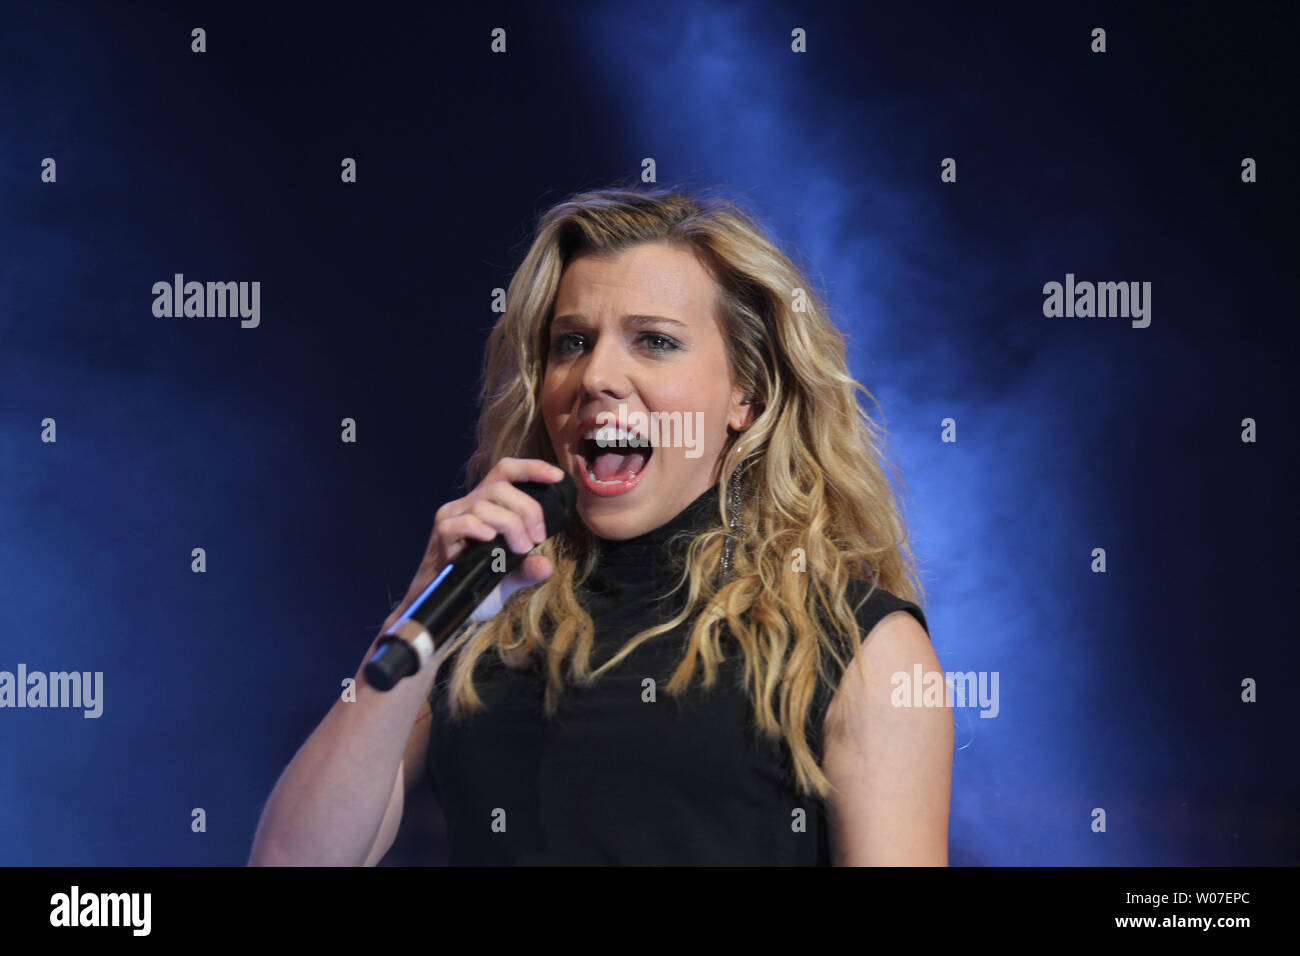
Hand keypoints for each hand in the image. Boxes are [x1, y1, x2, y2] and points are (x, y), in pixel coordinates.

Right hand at [382, 457, 566, 632]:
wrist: (444, 608)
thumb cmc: (475, 584)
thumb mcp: (507, 579)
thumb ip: (527, 570)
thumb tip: (546, 566)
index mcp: (486, 504)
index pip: (506, 472)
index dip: (531, 468)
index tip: (557, 477)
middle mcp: (467, 505)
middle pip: (501, 487)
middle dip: (528, 509)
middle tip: (537, 538)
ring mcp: (453, 518)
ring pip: (485, 505)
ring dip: (510, 525)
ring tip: (520, 549)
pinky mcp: (441, 536)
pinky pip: (460, 523)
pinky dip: (478, 528)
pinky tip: (490, 539)